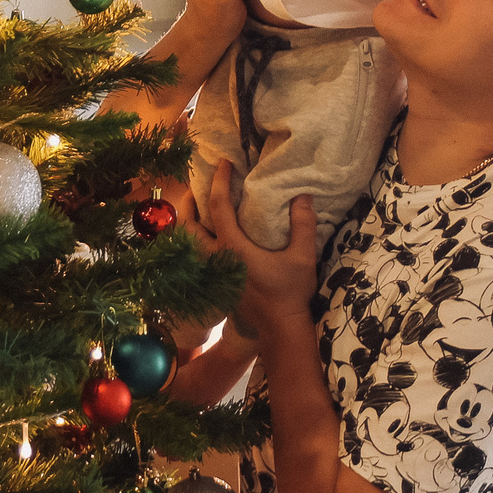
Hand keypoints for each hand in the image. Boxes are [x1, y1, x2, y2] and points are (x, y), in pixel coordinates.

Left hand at [183, 162, 315, 335]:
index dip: (220, 182)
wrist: (279, 328)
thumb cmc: (290, 293)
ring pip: (190, 244)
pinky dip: (200, 241)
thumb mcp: (303, 257)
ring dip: (191, 224)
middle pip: (188, 227)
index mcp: (233, 248)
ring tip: (201, 210)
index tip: (224, 164)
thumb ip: (303, 225)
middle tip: (198, 188)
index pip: (218, 207)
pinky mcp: (218, 282)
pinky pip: (200, 256)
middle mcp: (217, 258)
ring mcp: (214, 273)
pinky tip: (213, 236)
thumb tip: (302, 196)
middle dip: (189, 204)